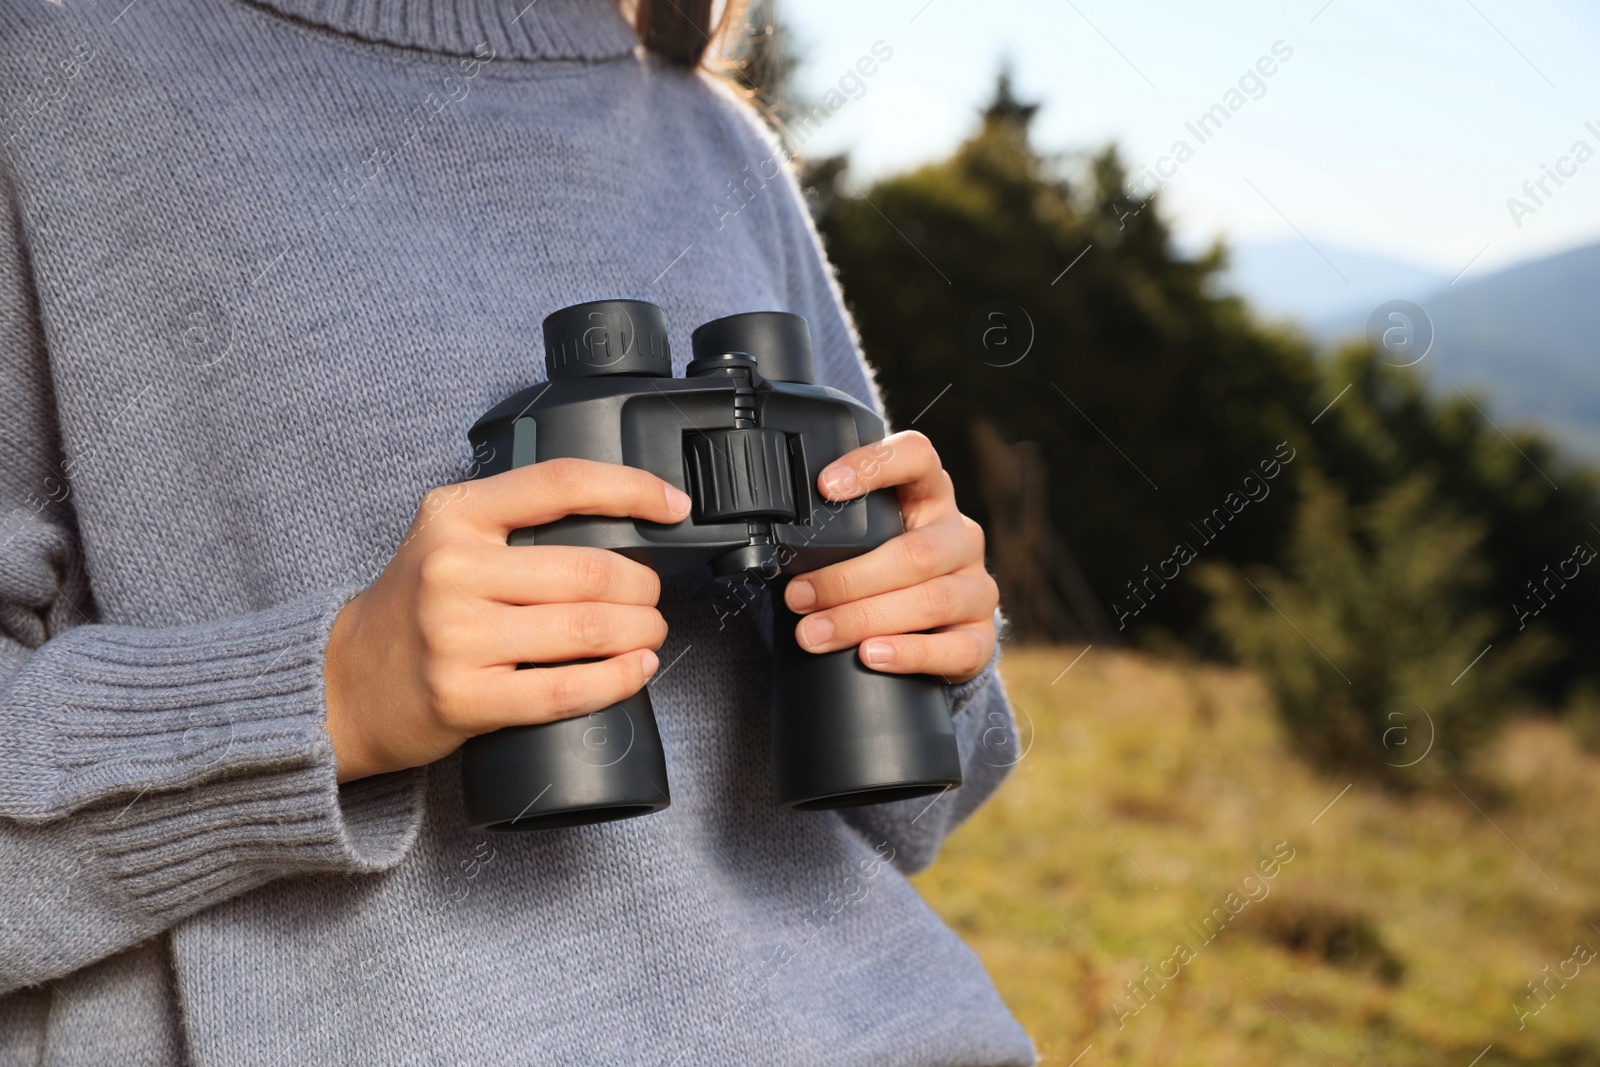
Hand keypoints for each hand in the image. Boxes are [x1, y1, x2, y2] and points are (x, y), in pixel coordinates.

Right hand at [324, 459, 691, 782]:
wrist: (342, 683)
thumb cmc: (413, 607)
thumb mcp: (446, 538)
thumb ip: (512, 520)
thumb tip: (617, 520)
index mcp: (455, 515)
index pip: (561, 483)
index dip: (633, 490)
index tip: (673, 505)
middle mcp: (452, 569)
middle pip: (590, 570)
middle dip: (643, 587)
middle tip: (651, 598)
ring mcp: (457, 637)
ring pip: (588, 629)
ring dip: (640, 632)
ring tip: (648, 632)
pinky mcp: (465, 697)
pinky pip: (566, 690)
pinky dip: (618, 680)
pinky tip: (636, 669)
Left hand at [782, 431, 997, 683]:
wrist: (931, 628)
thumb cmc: (883, 574)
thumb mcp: (864, 542)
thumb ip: (836, 536)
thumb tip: (769, 552)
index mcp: (929, 497)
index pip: (917, 458)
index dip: (875, 465)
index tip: (825, 485)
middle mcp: (960, 536)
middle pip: (915, 552)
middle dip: (847, 578)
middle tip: (798, 597)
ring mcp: (977, 587)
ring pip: (931, 599)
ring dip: (863, 618)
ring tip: (815, 633)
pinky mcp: (981, 638)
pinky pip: (953, 648)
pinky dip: (908, 653)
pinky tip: (872, 655)